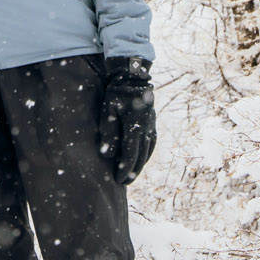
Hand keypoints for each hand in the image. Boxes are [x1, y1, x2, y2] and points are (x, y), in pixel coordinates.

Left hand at [97, 57, 155, 184]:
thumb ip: (108, 133)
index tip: (118, 180)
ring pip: (148, 151)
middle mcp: (146, 128)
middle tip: (125, 183)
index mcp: (135, 126)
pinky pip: (152, 142)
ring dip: (140, 164)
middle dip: (133, 171)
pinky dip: (147, 153)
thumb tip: (107, 155)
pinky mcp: (152, 122)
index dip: (125, 170)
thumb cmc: (117, 93)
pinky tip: (142, 158)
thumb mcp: (108, 110)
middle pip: (141, 156)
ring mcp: (151, 125)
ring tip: (132, 174)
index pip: (130, 155)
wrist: (132, 76)